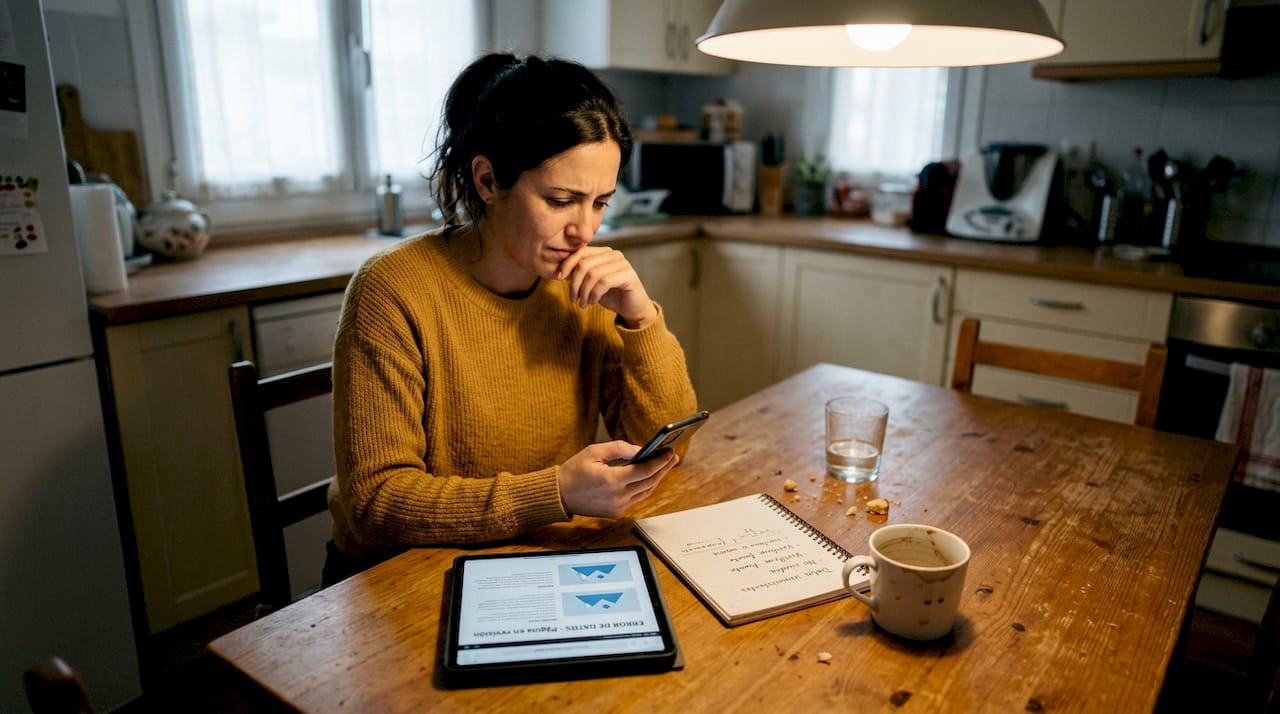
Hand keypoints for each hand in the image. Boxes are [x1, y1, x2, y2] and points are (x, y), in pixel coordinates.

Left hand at [555, 246, 657, 327]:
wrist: (632, 309)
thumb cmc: (610, 295)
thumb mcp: (590, 284)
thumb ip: (578, 274)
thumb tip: (559, 270)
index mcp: (604, 252)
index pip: (581, 252)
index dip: (567, 264)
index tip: (559, 278)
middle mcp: (614, 254)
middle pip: (584, 264)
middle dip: (575, 283)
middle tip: (573, 299)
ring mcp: (623, 264)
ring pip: (593, 274)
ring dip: (584, 292)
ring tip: (583, 304)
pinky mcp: (629, 276)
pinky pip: (604, 282)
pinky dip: (594, 294)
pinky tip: (592, 302)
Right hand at [558, 441, 678, 517]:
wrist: (558, 496)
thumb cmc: (574, 471)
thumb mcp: (594, 452)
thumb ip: (619, 448)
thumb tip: (640, 450)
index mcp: (612, 481)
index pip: (645, 471)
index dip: (660, 461)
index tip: (670, 452)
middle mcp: (617, 497)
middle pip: (650, 482)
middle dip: (663, 468)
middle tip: (673, 456)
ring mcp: (617, 507)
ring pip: (645, 492)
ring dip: (656, 479)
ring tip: (665, 465)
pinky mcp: (615, 513)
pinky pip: (636, 499)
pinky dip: (645, 487)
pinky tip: (649, 477)